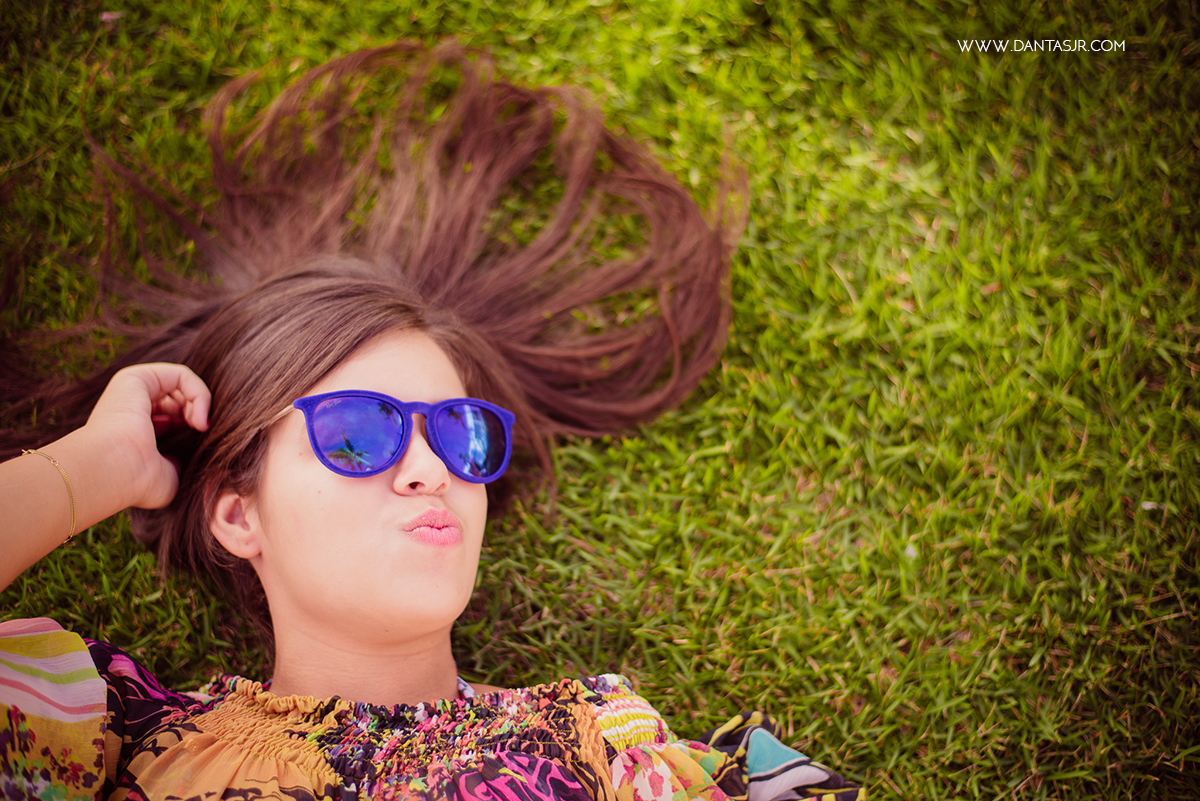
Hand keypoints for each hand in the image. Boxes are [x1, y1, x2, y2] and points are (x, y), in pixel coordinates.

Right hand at [85, 363, 210, 509]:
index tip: (201, 445)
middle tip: (202, 431)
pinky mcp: (134, 377)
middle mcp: (129, 410)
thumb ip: (176, 465)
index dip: (193, 428)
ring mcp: (130, 392)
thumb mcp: (167, 478)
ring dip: (200, 402)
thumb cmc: (137, 482)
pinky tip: (198, 416)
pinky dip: (199, 392)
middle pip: (179, 400)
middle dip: (197, 413)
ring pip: (182, 385)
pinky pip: (181, 374)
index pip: (172, 421)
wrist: (113, 470)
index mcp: (133, 432)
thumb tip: (179, 460)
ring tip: (200, 425)